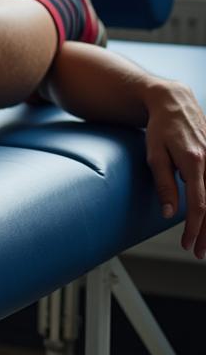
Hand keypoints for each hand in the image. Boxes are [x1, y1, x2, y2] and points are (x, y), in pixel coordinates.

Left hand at [144, 80, 205, 258]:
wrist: (174, 101)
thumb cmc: (160, 127)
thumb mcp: (154, 154)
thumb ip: (164, 184)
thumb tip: (170, 213)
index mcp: (195, 162)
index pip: (199, 204)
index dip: (195, 228)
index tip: (189, 244)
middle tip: (198, 252)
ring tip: (204, 242)